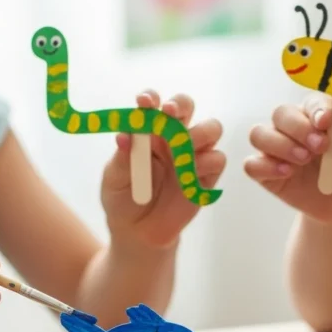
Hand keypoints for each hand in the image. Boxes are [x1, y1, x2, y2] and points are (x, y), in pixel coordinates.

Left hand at [101, 91, 225, 247]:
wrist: (138, 233)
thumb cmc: (123, 199)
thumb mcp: (115, 179)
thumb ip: (123, 158)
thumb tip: (124, 135)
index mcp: (147, 130)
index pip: (152, 104)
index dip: (150, 98)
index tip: (143, 102)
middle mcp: (172, 136)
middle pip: (186, 106)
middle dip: (179, 105)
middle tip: (169, 114)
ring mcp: (192, 154)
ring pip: (211, 128)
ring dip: (199, 133)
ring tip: (182, 149)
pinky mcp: (206, 176)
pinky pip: (217, 159)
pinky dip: (206, 163)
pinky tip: (189, 176)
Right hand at [245, 97, 331, 221]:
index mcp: (317, 115)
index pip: (310, 103)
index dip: (316, 109)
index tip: (327, 121)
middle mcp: (292, 128)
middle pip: (280, 114)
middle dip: (299, 128)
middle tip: (320, 147)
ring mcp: (276, 150)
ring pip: (259, 135)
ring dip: (280, 144)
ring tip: (304, 160)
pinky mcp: (266, 173)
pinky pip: (252, 165)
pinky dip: (265, 167)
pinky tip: (287, 173)